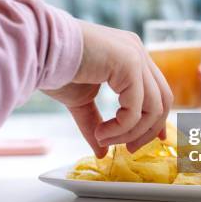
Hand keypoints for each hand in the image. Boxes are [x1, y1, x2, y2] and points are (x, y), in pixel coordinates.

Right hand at [44, 20, 172, 157]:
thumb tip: (102, 152)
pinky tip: (101, 133)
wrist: (38, 49)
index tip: (154, 139)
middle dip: (148, 130)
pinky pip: (136, 108)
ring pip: (154, 107)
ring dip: (130, 132)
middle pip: (163, 100)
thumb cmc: (54, 68)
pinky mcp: (129, 63)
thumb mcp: (81, 101)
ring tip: (105, 140)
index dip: (158, 118)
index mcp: (129, 55)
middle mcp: (137, 51)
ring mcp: (135, 55)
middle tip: (129, 149)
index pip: (158, 89)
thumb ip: (96, 123)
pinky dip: (121, 127)